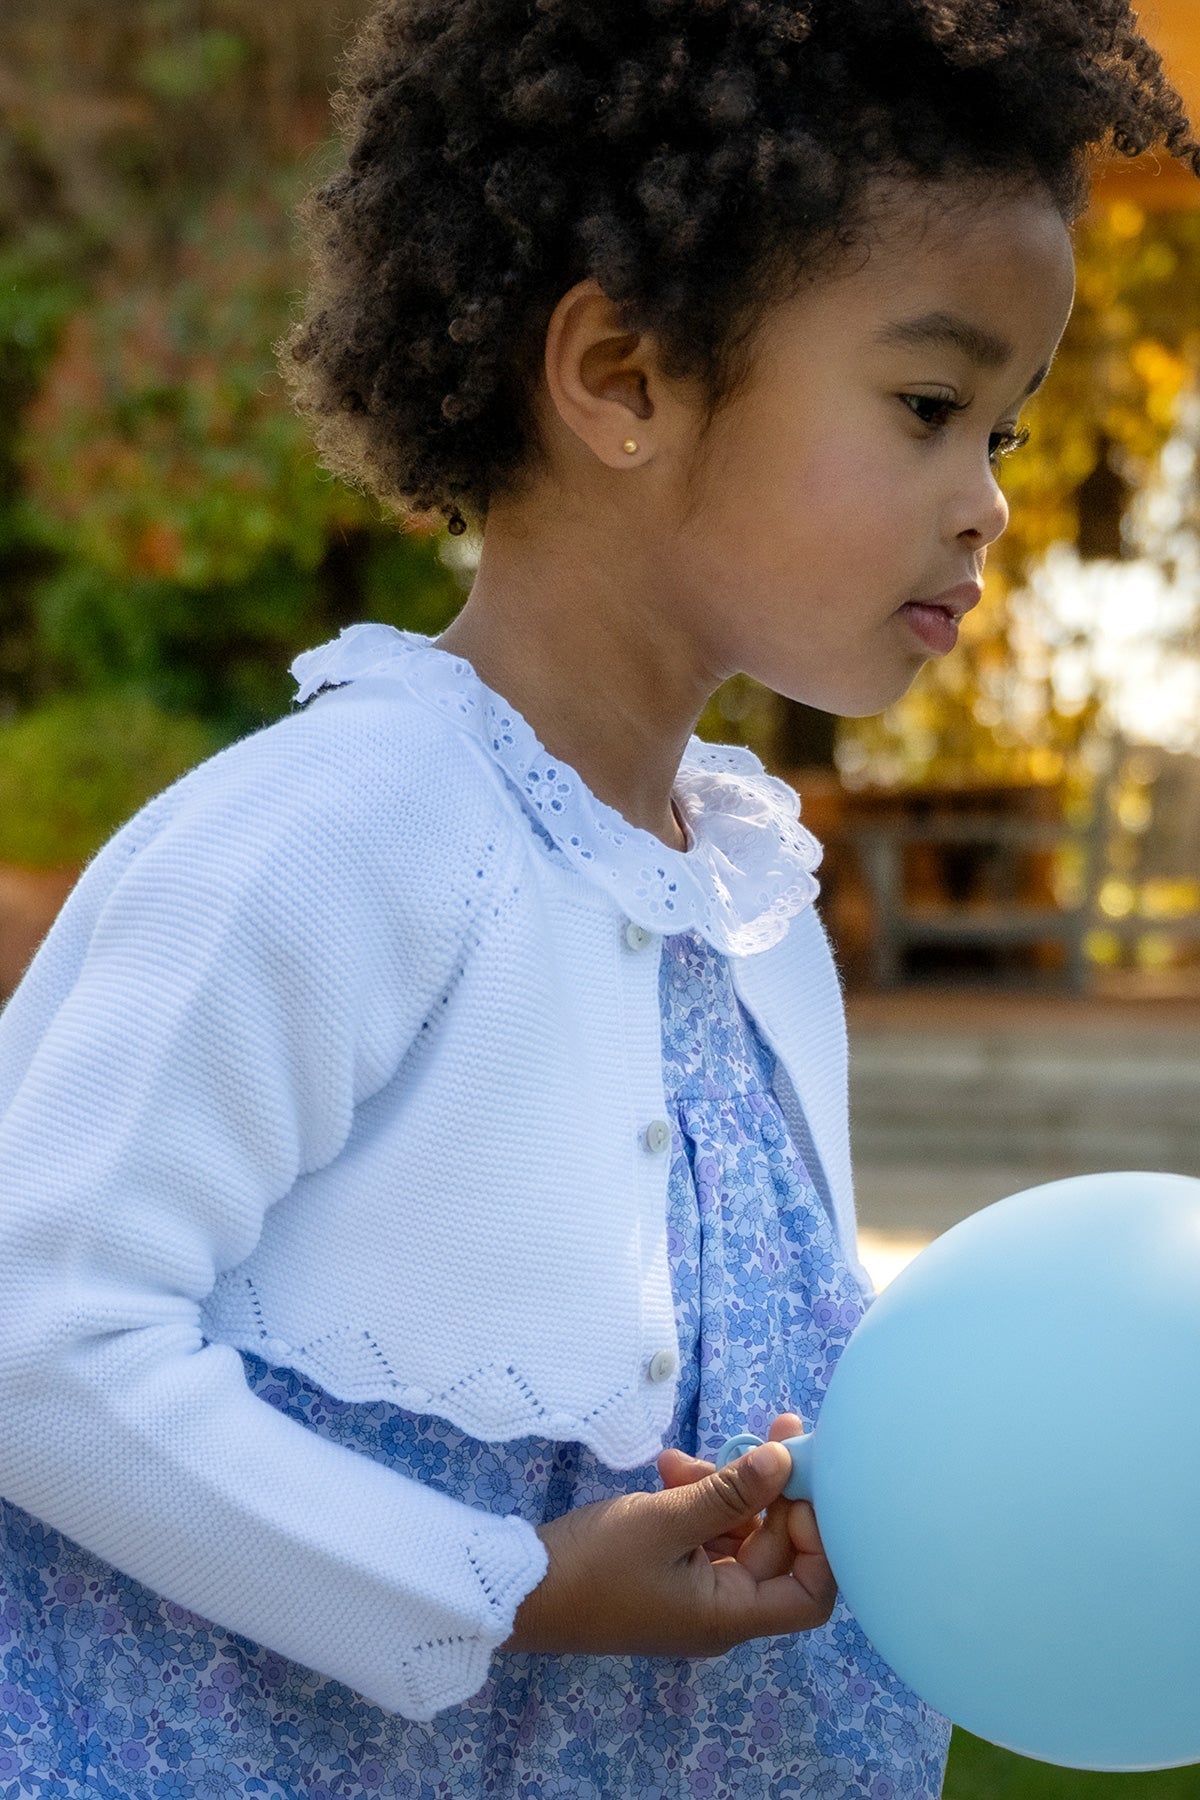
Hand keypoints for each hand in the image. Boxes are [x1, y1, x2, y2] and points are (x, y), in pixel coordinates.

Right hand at [501, 1413, 835, 1657]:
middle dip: (772, 1491)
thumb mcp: (664, 1521)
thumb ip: (729, 1492)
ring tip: (683, 1460)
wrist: (519, 1589)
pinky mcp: (670, 1570)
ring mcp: (695, 1591)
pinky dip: (697, 1498)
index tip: (803, 1483)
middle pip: (777, 1551)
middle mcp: (722, 1610)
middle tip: (772, 1430)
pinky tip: (668, 1467)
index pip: (809, 1593)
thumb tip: (785, 1460)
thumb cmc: (594, 1566)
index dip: (819, 1540)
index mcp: (730, 1616)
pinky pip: (704, 1531)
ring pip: (738, 1533)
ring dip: (725, 1488)